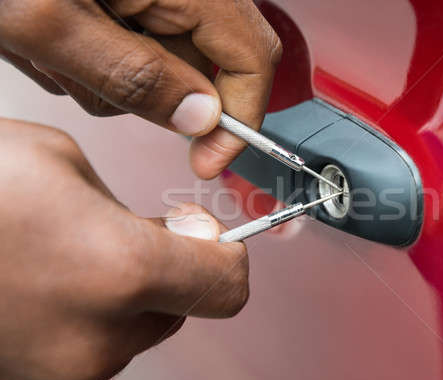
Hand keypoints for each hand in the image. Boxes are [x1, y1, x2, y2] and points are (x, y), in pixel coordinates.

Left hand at [0, 0, 281, 177]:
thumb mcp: (51, 23)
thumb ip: (133, 75)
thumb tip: (199, 118)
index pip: (251, 56)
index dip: (240, 118)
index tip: (209, 159)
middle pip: (197, 66)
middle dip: (144, 91)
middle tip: (80, 73)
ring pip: (158, 66)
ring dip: (106, 77)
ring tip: (50, 47)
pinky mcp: (131, 2)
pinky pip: (130, 51)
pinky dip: (92, 59)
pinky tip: (54, 38)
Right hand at [0, 119, 248, 379]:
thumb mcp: (61, 163)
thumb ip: (131, 211)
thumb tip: (167, 237)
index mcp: (120, 271)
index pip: (227, 286)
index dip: (224, 255)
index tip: (204, 235)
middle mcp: (95, 340)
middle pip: (180, 311)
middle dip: (165, 272)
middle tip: (118, 235)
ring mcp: (55, 378)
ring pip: (132, 335)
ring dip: (118, 300)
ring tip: (58, 260)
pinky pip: (84, 354)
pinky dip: (78, 324)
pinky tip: (35, 290)